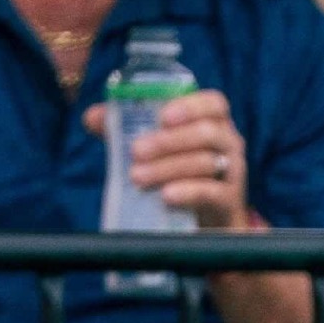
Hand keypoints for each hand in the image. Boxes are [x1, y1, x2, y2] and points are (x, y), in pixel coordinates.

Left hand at [123, 85, 251, 230]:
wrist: (206, 219)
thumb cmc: (180, 173)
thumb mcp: (156, 149)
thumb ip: (126, 130)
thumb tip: (91, 117)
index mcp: (213, 122)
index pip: (214, 103)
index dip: (191, 106)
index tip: (163, 116)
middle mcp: (228, 142)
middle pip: (206, 132)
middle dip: (168, 141)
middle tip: (135, 151)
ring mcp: (232, 172)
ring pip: (205, 162)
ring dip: (168, 167)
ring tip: (137, 177)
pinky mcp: (229, 200)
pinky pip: (211, 192)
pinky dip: (188, 192)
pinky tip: (166, 196)